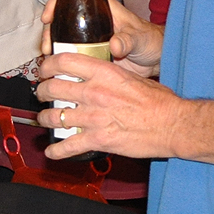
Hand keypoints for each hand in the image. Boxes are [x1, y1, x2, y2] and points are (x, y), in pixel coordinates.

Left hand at [35, 51, 184, 160]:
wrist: (172, 124)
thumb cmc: (158, 100)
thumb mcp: (130, 76)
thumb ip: (108, 73)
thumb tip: (93, 72)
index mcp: (103, 72)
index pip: (64, 61)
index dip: (48, 64)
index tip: (44, 68)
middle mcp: (94, 92)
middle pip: (53, 88)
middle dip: (42, 91)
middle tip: (41, 93)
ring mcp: (94, 117)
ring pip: (55, 117)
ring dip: (45, 118)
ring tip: (44, 119)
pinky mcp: (98, 140)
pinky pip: (68, 146)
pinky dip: (56, 151)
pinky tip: (51, 152)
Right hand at [39, 0, 162, 77]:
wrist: (155, 59)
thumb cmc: (150, 40)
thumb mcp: (139, 38)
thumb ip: (127, 40)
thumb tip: (115, 47)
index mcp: (101, 7)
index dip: (55, 4)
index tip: (47, 18)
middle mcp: (91, 20)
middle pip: (61, 20)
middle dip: (49, 32)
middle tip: (46, 47)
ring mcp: (89, 38)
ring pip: (63, 39)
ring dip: (53, 48)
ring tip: (48, 62)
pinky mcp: (89, 54)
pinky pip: (71, 56)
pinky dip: (62, 62)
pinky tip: (57, 71)